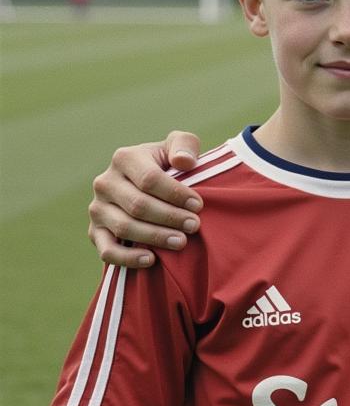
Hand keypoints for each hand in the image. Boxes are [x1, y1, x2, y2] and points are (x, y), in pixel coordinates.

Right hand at [88, 131, 203, 267]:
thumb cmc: (169, 165)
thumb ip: (185, 145)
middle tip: (194, 226)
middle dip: (169, 217)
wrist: (150, 186)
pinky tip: (151, 260)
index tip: (198, 205)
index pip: (149, 179)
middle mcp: (105, 182)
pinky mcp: (95, 232)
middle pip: (138, 205)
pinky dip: (127, 258)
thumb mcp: (179, 147)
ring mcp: (97, 208)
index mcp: (124, 158)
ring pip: (124, 227)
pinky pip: (107, 250)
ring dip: (155, 237)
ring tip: (181, 242)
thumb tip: (184, 162)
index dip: (175, 194)